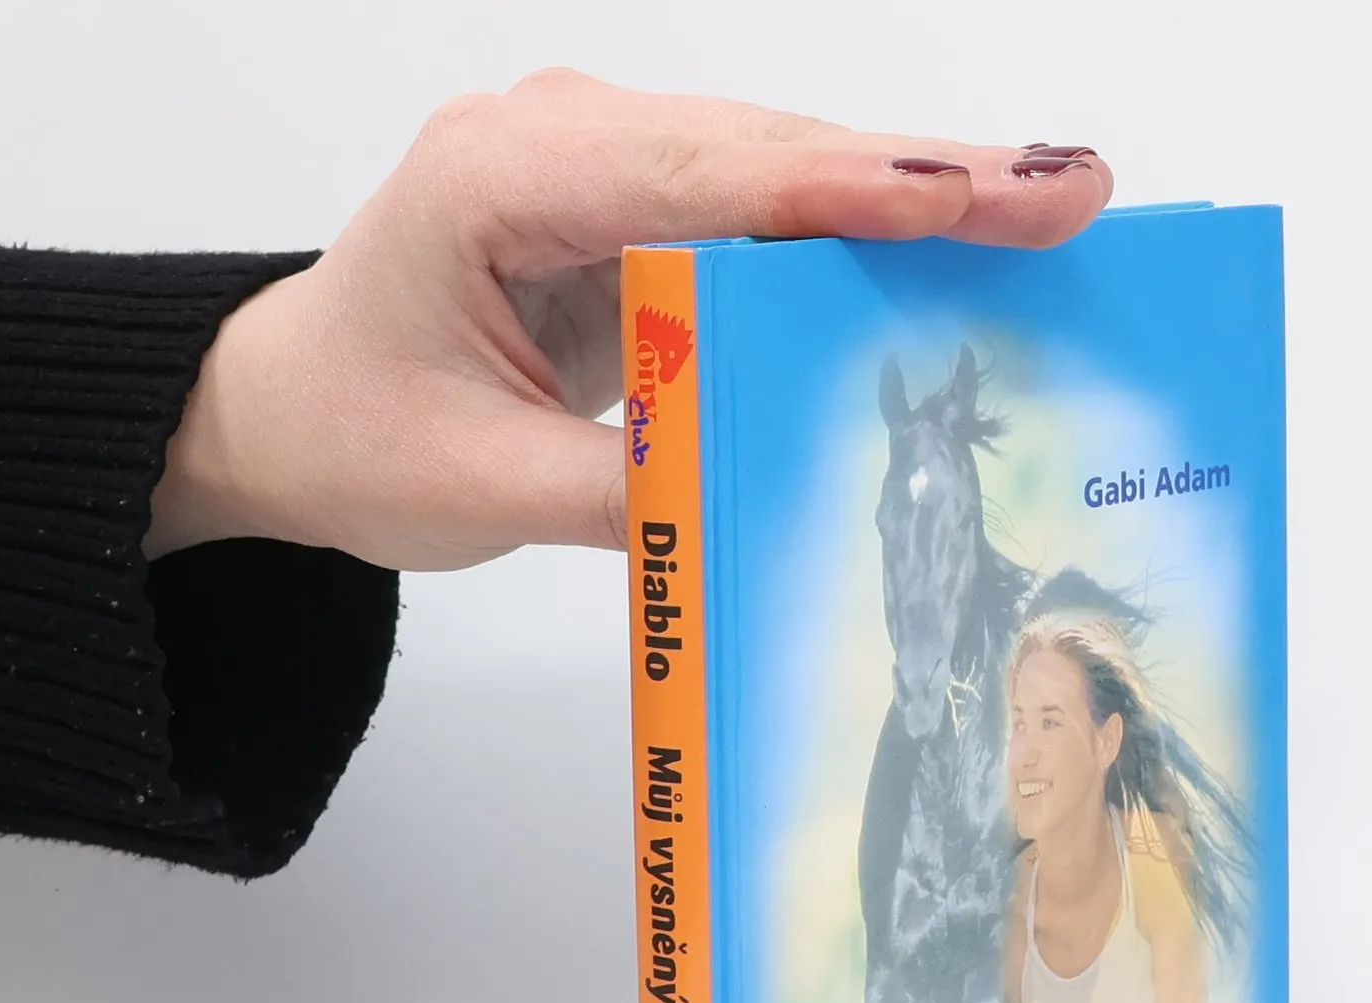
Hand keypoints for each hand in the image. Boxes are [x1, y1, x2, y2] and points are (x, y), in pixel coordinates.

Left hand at [145, 73, 1111, 570]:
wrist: (299, 405)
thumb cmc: (358, 430)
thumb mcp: (481, 483)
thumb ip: (622, 489)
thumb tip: (767, 493)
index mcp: (497, 179)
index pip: (692, 176)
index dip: (835, 189)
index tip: (956, 197)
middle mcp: (564, 139)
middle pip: (768, 150)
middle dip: (924, 175)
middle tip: (1072, 193)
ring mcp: (612, 162)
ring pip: (786, 167)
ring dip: (919, 192)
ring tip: (1054, 206)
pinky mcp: (647, 207)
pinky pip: (774, 211)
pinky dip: (868, 231)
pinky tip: (964, 239)